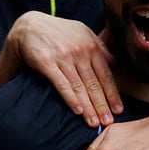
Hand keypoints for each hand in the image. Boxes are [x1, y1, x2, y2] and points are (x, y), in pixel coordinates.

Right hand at [7, 12, 121, 126]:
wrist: (29, 26)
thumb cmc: (59, 31)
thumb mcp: (83, 33)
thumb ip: (100, 48)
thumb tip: (116, 64)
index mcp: (91, 45)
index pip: (105, 75)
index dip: (112, 94)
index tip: (118, 110)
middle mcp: (79, 52)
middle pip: (94, 83)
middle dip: (102, 105)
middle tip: (108, 122)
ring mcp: (63, 57)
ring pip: (79, 87)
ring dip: (88, 107)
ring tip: (94, 123)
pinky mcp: (47, 63)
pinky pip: (61, 83)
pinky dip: (70, 98)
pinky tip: (78, 111)